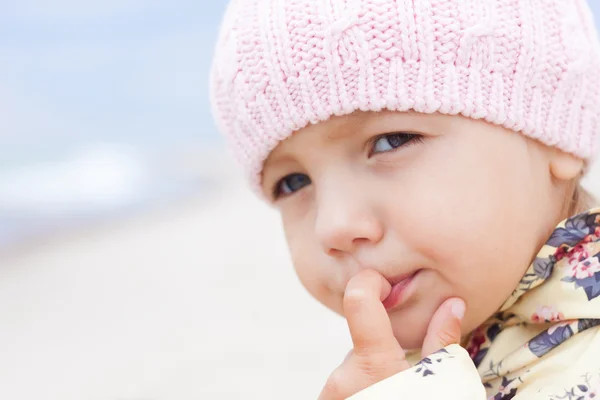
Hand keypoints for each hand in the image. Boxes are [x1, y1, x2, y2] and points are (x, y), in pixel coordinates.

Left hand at [318, 270, 465, 399]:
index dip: (369, 282)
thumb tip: (453, 304)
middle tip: (408, 381)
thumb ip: (442, 342)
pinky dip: (362, 393)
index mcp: (373, 364)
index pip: (358, 299)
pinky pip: (345, 389)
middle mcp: (343, 377)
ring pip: (354, 371)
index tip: (381, 282)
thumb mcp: (444, 386)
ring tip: (398, 398)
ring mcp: (332, 396)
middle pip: (363, 346)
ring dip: (373, 379)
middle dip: (383, 355)